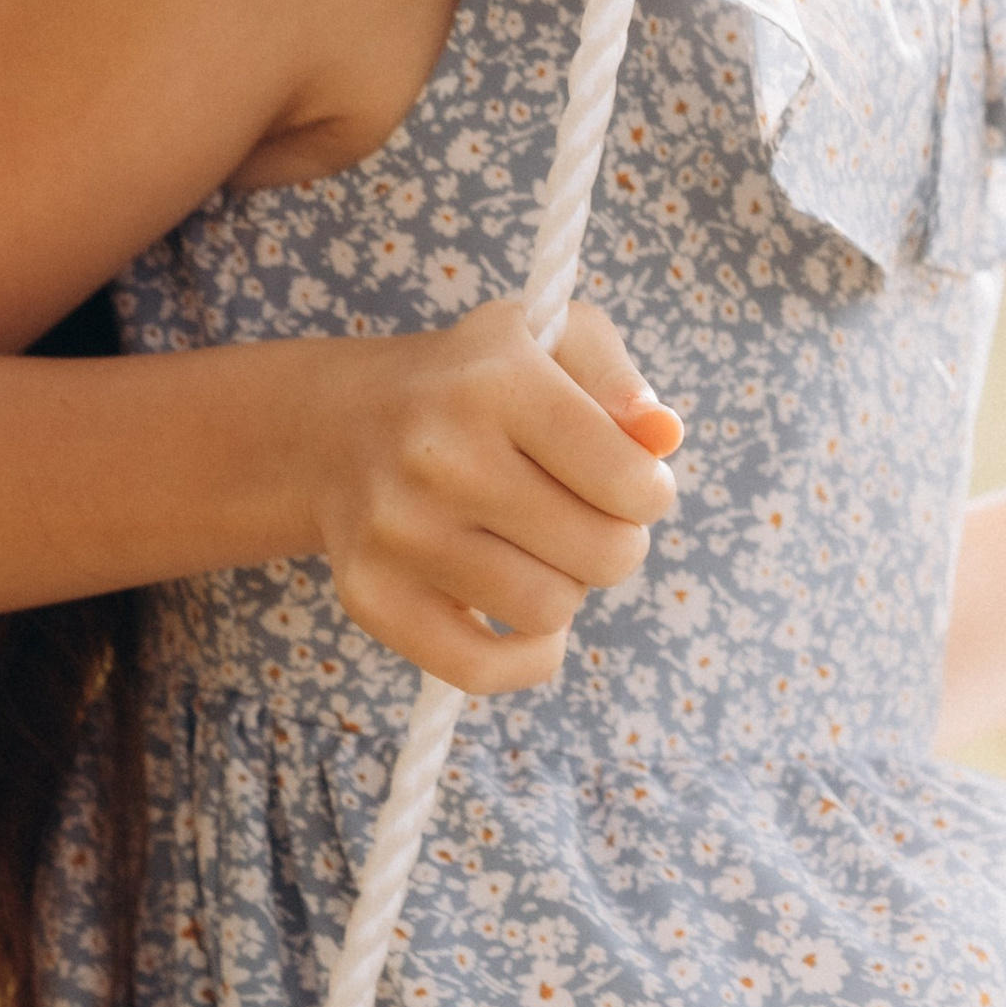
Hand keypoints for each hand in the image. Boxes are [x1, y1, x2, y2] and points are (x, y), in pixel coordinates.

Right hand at [304, 299, 683, 694]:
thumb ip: (620, 380)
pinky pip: (485, 668)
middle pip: (605, 555)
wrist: (340, 426)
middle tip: (583, 516)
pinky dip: (525, 654)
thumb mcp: (553, 339)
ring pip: (551, 610)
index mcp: (497, 382)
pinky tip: (520, 610)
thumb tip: (664, 436)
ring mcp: (399, 531)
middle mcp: (439, 456)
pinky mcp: (371, 595)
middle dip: (616, 542)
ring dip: (565, 587)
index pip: (630, 481)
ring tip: (535, 546)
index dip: (651, 493)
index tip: (629, 482)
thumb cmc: (477, 384)